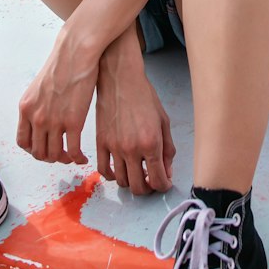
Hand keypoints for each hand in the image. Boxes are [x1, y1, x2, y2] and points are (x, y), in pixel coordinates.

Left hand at [16, 27, 98, 165]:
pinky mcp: (74, 121)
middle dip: (50, 158)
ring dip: (64, 160)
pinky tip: (83, 157)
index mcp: (26, 108)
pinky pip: (73, 150)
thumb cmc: (61, 65)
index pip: (23, 141)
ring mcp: (54, 121)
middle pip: (38, 152)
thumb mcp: (39, 87)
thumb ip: (37, 105)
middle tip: (61, 155)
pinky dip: (78, 158)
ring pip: (55, 155)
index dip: (33, 150)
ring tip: (73, 157)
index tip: (44, 149)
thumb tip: (42, 117)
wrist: (75, 53)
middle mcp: (36, 117)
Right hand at [95, 33, 175, 194]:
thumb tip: (167, 171)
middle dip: (148, 189)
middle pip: (139, 187)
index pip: (158, 180)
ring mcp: (114, 147)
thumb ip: (167, 149)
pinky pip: (103, 170)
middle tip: (151, 181)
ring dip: (131, 183)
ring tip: (137, 174)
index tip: (164, 183)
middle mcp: (132, 149)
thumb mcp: (164, 121)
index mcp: (151, 143)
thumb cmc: (144, 96)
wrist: (120, 79)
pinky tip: (119, 170)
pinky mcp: (101, 143)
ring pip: (122, 182)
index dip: (164, 186)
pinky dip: (112, 176)